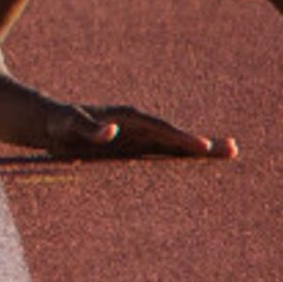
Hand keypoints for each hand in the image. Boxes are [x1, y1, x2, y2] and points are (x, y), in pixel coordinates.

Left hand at [44, 101, 233, 161]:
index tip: (202, 146)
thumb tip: (111, 132)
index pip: (158, 129)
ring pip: (173, 145)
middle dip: (201, 143)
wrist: (48, 122)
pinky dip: (182, 156)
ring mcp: (138, 137)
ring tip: (230, 152)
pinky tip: (200, 163)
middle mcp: (137, 126)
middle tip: (234, 149)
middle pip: (174, 136)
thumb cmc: (58, 123)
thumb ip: (87, 128)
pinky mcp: (134, 148)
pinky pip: (162, 153)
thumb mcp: (67, 124)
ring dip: (198, 151)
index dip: (179, 137)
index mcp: (126, 118)